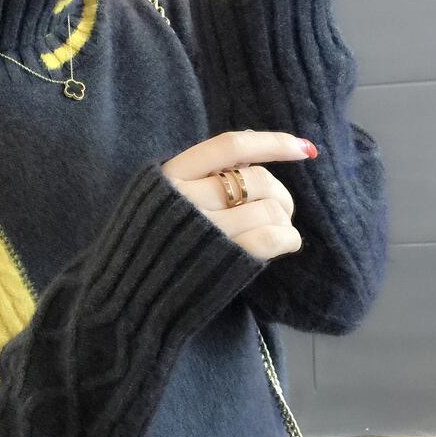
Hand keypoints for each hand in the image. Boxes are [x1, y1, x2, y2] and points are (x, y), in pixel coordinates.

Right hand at [161, 130, 317, 260]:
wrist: (130, 294)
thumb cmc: (153, 242)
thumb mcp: (160, 197)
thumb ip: (197, 173)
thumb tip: (250, 142)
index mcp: (170, 177)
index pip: (230, 146)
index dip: (272, 143)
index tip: (305, 149)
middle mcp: (187, 199)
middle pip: (257, 180)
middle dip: (280, 194)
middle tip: (279, 210)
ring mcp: (205, 231)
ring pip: (269, 209)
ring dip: (283, 219)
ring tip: (276, 231)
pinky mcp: (223, 259)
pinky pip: (271, 238)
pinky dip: (288, 238)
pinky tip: (286, 243)